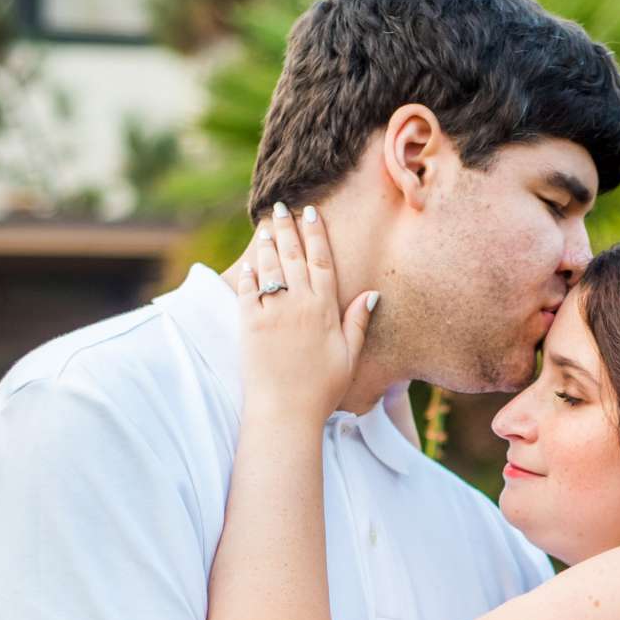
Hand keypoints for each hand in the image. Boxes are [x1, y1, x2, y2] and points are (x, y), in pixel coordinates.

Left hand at [237, 201, 376, 422]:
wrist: (286, 411)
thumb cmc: (322, 389)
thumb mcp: (349, 356)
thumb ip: (358, 322)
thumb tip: (372, 294)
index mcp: (324, 309)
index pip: (321, 261)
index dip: (316, 235)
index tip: (312, 215)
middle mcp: (298, 304)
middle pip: (293, 256)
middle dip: (287, 228)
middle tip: (283, 207)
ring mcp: (272, 312)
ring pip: (269, 267)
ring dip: (267, 244)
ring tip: (265, 228)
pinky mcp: (249, 324)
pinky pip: (247, 290)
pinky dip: (248, 274)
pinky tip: (249, 263)